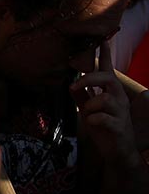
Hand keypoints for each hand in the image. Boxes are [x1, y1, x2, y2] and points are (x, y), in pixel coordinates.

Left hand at [72, 47, 135, 166]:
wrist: (117, 153)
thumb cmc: (104, 129)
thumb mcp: (89, 110)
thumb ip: (82, 97)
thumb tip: (72, 84)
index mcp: (111, 94)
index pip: (109, 71)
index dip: (105, 56)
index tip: (103, 40)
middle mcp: (119, 100)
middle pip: (109, 79)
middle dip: (89, 79)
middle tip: (74, 86)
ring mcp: (121, 113)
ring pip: (105, 98)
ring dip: (90, 106)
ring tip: (88, 114)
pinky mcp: (119, 127)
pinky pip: (103, 118)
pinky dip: (93, 120)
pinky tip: (92, 124)